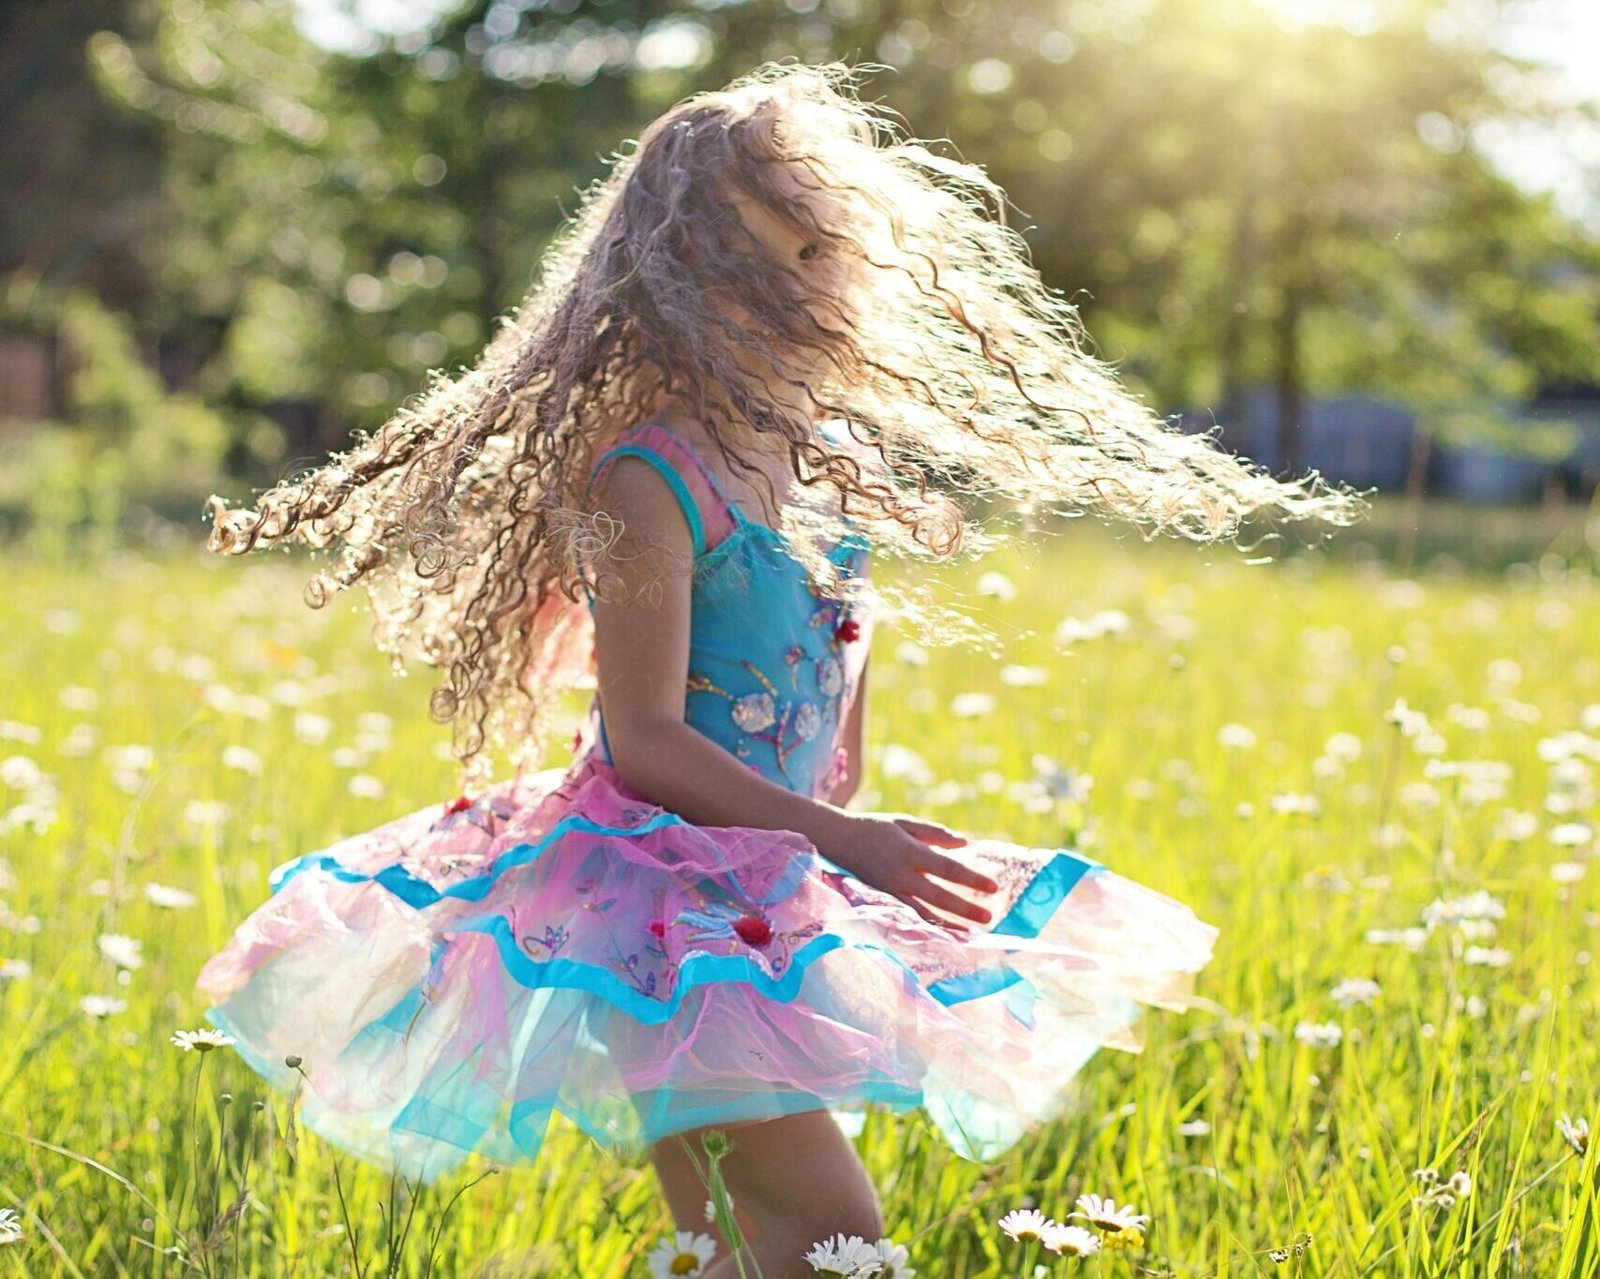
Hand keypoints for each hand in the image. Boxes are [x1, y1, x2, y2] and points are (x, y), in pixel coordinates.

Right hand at [820, 811, 999, 932]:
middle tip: (988, 918)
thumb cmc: (875, 828)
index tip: (993, 887)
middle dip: (965, 909)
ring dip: (948, 924)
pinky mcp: (881, 900)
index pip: (948, 869)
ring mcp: (890, 890)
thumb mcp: (905, 823)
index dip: (971, 879)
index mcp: (910, 852)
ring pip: (923, 913)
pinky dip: (926, 927)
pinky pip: (907, 917)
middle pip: (939, 896)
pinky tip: (941, 934)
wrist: (837, 839)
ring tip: (969, 934)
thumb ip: (935, 834)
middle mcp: (901, 874)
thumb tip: (966, 844)